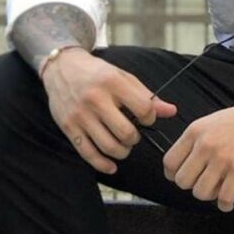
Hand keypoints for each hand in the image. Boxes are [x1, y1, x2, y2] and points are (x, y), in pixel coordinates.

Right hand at [42, 48, 175, 174]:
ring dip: (122, 152)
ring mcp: (80, 115)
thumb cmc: (97, 73)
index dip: (150, 118)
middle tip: (133, 134)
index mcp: (112, 83)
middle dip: (135, 139)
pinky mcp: (68, 127)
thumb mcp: (123, 77)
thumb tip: (172, 112)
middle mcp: (95, 99)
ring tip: (123, 145)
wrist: (62, 67)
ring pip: (109, 146)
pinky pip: (88, 154)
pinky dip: (103, 164)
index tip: (146, 118)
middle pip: (126, 133)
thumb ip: (146, 96)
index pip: (143, 109)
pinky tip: (111, 166)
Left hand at [163, 89, 233, 212]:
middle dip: (191, 185)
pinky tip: (228, 202)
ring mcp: (222, 159)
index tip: (182, 177)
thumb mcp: (211, 122)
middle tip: (203, 183)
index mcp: (195, 132)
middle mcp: (205, 146)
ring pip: (200, 192)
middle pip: (182, 181)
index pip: (169, 162)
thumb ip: (196, 140)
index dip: (173, 174)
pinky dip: (225, 204)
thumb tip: (185, 163)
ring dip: (209, 195)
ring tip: (218, 189)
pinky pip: (225, 198)